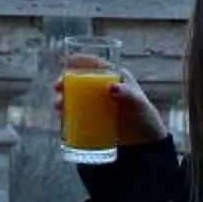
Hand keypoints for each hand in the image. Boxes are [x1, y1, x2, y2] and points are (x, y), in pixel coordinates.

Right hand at [51, 66, 168, 146]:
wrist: (145, 141)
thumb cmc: (144, 116)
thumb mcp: (137, 103)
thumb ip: (127, 94)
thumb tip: (111, 87)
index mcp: (115, 77)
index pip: (96, 64)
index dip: (80, 60)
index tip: (66, 61)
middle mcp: (103, 88)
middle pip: (80, 80)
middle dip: (65, 81)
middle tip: (58, 86)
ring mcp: (98, 103)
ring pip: (75, 97)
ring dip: (63, 98)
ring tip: (58, 105)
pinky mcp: (94, 118)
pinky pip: (77, 112)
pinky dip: (67, 113)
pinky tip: (61, 117)